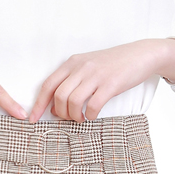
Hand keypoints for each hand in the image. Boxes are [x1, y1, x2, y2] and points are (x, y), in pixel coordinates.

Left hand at [28, 39, 174, 123]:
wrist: (141, 54)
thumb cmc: (114, 64)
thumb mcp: (89, 65)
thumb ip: (72, 80)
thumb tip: (56, 105)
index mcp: (73, 62)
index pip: (48, 84)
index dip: (38, 104)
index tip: (33, 119)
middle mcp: (81, 67)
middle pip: (58, 96)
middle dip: (60, 113)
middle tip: (68, 118)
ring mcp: (96, 75)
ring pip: (72, 102)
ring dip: (74, 116)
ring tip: (81, 118)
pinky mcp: (111, 84)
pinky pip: (92, 105)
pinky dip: (90, 115)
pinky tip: (92, 116)